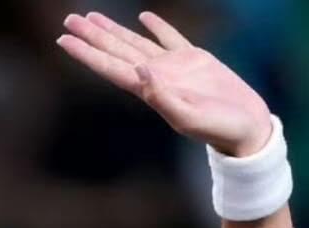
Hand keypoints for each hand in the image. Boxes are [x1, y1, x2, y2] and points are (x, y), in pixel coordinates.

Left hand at [56, 10, 271, 156]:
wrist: (245, 129)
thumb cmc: (218, 129)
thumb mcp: (189, 117)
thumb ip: (162, 97)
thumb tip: (139, 71)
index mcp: (150, 91)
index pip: (110, 68)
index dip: (86, 54)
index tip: (64, 41)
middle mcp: (156, 77)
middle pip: (116, 52)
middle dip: (92, 36)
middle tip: (69, 20)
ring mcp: (174, 67)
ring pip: (135, 43)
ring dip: (113, 30)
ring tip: (92, 17)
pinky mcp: (195, 60)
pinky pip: (170, 38)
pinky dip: (156, 26)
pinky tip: (144, 17)